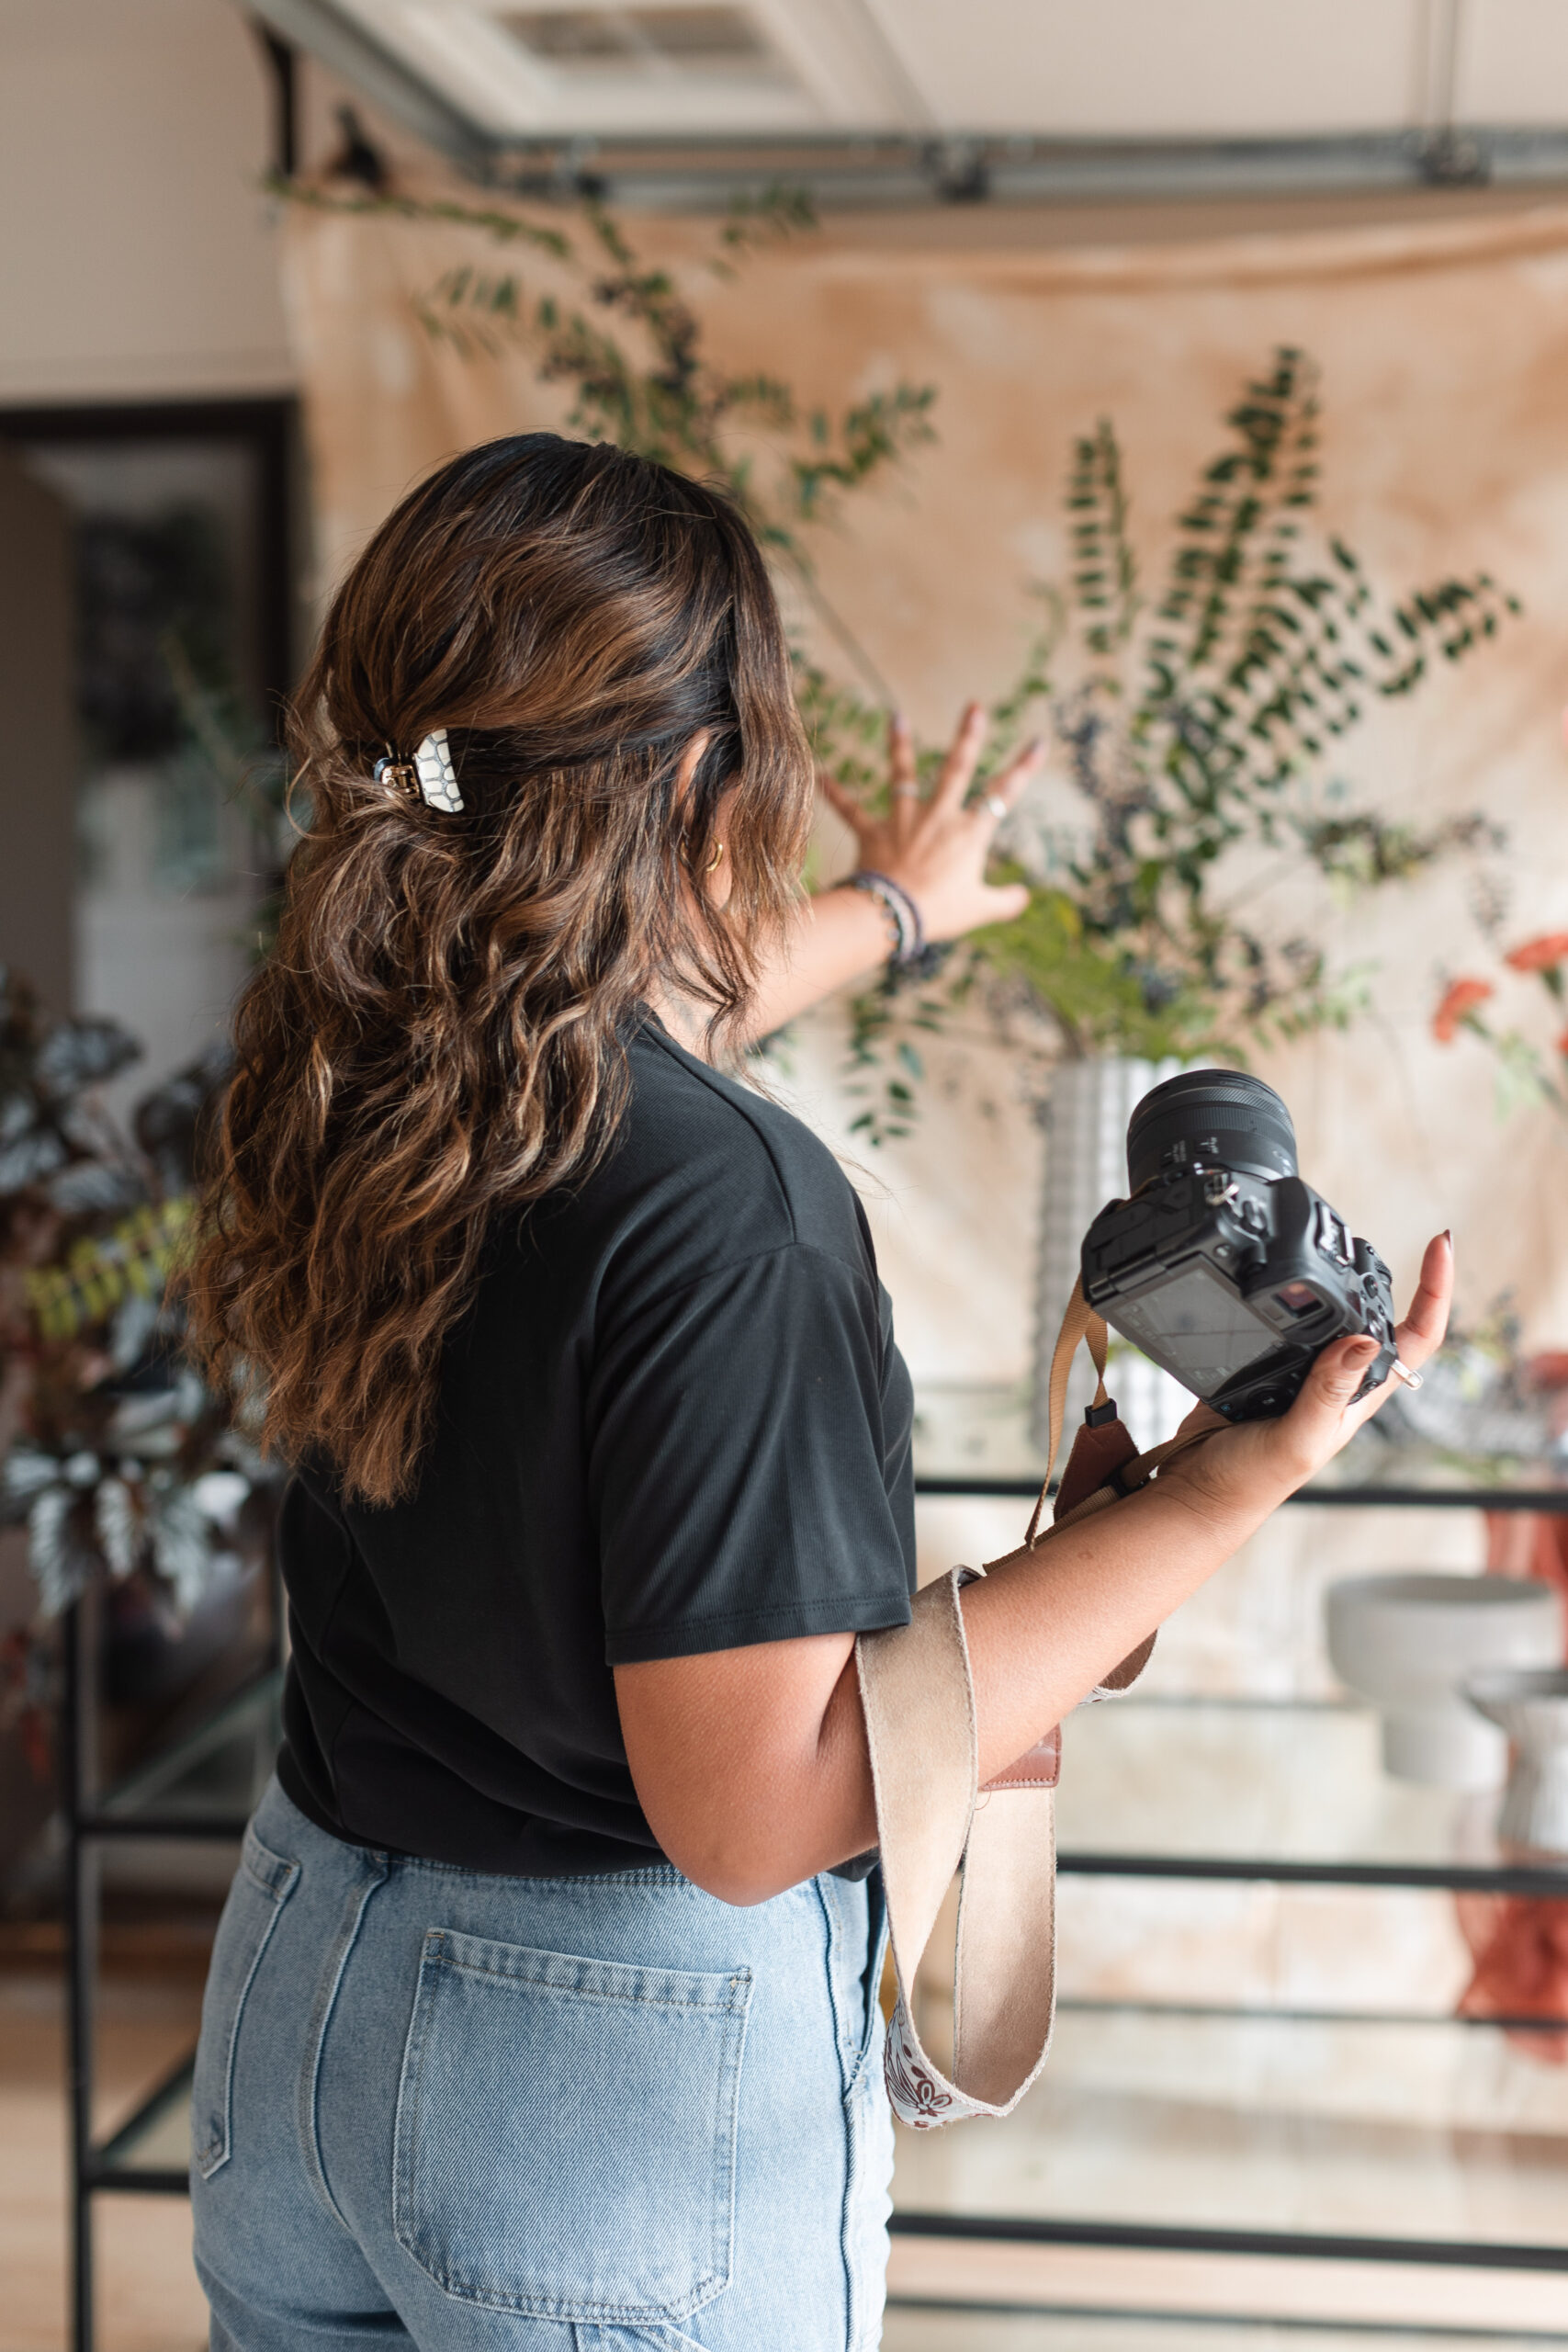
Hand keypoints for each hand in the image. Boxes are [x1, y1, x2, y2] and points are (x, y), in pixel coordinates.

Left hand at [818, 703, 1038, 942]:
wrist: (895, 916)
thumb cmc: (940, 913)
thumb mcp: (981, 909)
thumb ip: (1005, 902)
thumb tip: (1024, 896)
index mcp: (969, 833)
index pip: (1004, 794)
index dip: (1024, 767)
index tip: (1039, 741)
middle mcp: (938, 818)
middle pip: (956, 770)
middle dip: (967, 737)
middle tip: (974, 706)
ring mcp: (904, 822)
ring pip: (902, 775)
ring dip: (898, 745)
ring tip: (895, 717)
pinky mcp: (874, 833)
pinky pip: (851, 810)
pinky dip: (835, 794)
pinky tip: (820, 775)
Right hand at [1156, 1230, 1453, 1523]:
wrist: (1198, 1487)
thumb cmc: (1253, 1481)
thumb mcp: (1300, 1438)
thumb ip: (1329, 1391)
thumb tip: (1365, 1340)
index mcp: (1360, 1393)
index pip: (1418, 1336)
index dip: (1436, 1289)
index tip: (1437, 1243)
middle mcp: (1337, 1377)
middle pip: (1380, 1315)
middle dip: (1391, 1274)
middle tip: (1387, 1236)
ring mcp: (1300, 1368)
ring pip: (1329, 1312)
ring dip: (1335, 1281)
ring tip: (1335, 1248)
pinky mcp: (1261, 1360)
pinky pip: (1277, 1318)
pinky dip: (1278, 1295)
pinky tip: (1271, 1281)